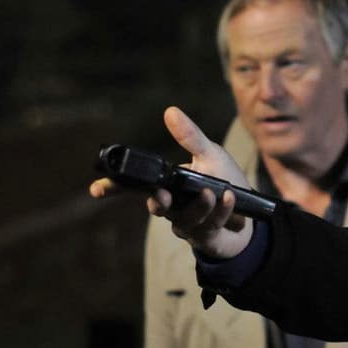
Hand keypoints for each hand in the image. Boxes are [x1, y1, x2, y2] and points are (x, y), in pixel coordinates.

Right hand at [88, 106, 254, 258]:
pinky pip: (209, 225)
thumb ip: (190, 137)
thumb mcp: (210, 155)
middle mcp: (173, 206)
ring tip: (213, 194)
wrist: (251, 215)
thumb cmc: (226, 182)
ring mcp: (188, 223)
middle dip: (157, 204)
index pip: (136, 187)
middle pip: (156, 207)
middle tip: (162, 197)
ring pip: (185, 219)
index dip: (114, 188)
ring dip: (199, 206)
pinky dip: (220, 211)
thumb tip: (170, 111)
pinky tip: (228, 199)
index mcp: (169, 185)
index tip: (96, 189)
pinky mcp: (206, 236)